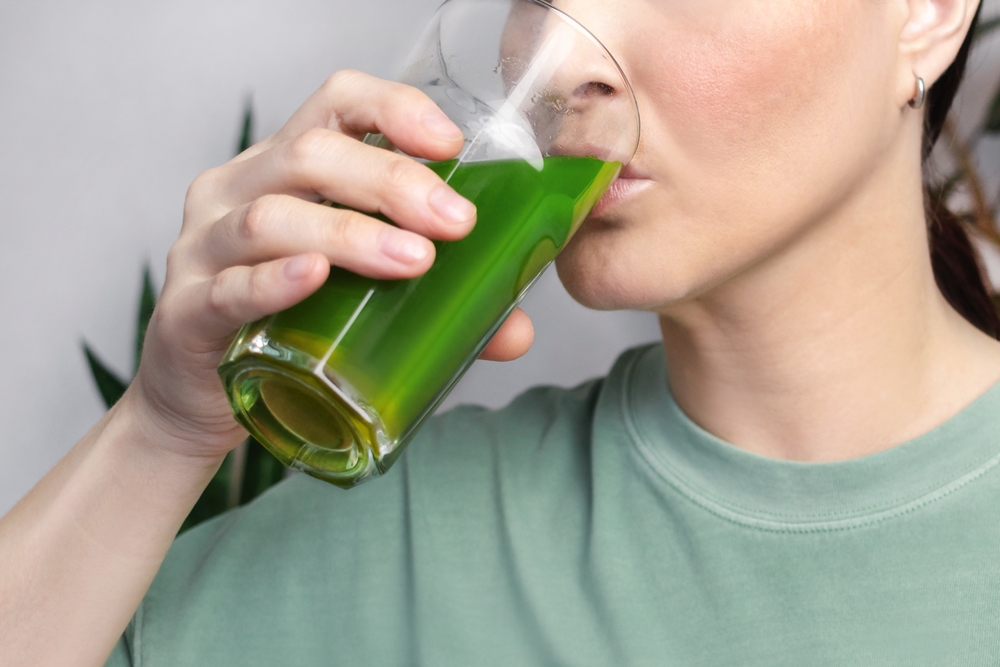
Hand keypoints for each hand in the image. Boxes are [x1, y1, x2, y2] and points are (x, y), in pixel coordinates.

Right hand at [130, 71, 533, 461]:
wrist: (205, 401)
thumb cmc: (288, 329)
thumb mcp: (361, 299)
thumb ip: (438, 308)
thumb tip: (516, 331)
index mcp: (285, 170)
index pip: (335, 103)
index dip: (393, 109)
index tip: (451, 144)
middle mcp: (238, 192)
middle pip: (311, 154)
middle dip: (393, 181)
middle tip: (455, 223)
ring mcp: (204, 249)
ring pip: (271, 216)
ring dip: (350, 233)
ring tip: (413, 263)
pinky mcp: (187, 310)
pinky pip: (227, 286)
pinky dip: (273, 280)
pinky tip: (313, 278)